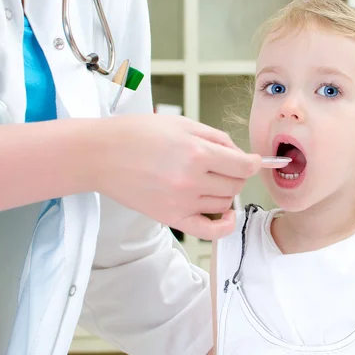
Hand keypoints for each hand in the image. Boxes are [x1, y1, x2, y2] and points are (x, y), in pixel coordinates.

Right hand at [90, 114, 260, 239]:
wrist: (101, 154)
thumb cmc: (137, 134)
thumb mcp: (181, 122)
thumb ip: (216, 137)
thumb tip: (240, 154)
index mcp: (196, 152)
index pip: (243, 165)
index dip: (254, 162)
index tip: (254, 161)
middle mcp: (191, 180)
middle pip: (236, 185)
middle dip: (236, 174)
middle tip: (224, 166)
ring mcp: (181, 202)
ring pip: (224, 203)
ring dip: (225, 192)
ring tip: (210, 180)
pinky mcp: (171, 218)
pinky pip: (209, 231)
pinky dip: (224, 225)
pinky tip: (226, 214)